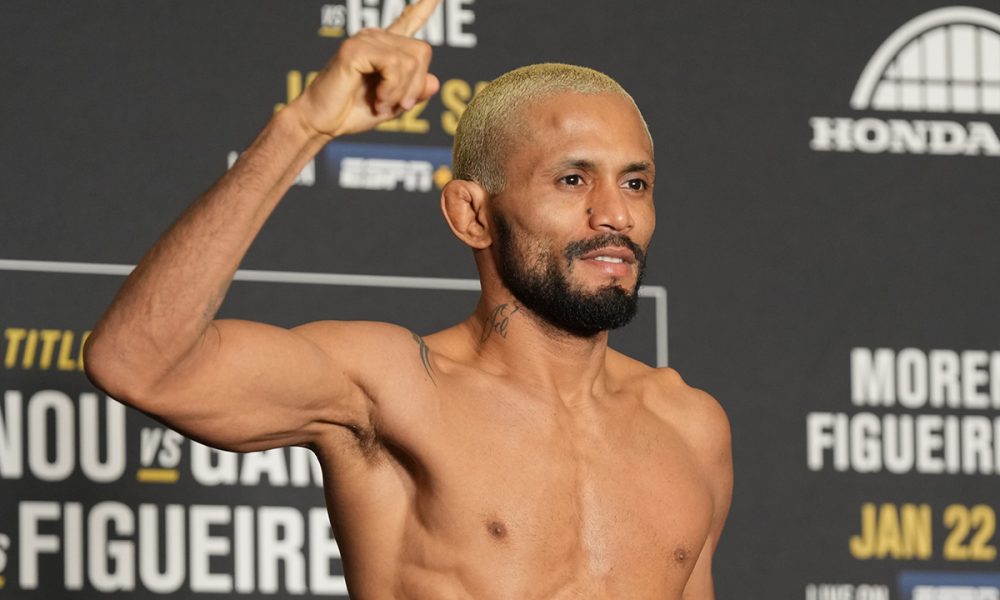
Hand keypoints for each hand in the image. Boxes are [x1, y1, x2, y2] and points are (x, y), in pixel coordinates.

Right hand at [290, 0, 441, 137]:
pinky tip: (377, 99)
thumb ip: (413, 93)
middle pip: (422, 51)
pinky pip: (393, 65)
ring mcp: (365, 40)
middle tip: (397, 106)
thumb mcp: (393, 105)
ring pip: (409, 61)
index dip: (424, 6)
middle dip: (414, 86)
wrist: (322, 122)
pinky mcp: (355, 49)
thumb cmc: (352, 113)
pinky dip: (391, 88)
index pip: (409, 20)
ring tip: (382, 104)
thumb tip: (435, 81)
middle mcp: (376, 37)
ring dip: (400, 91)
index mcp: (385, 47)